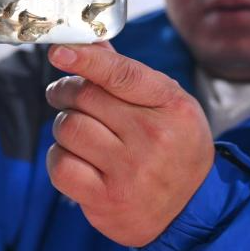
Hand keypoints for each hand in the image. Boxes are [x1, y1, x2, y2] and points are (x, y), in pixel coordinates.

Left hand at [45, 43, 214, 247]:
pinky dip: (59, 156)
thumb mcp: (167, 102)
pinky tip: (75, 157)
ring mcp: (129, 171)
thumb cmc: (176, 144)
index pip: (122, 74)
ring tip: (78, 130)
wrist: (190, 206)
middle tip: (64, 93)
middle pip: (86, 97)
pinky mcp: (106, 200)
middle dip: (66, 90)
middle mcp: (152, 137)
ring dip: (64, 124)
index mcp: (171, 105)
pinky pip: (60, 165)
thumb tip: (91, 43)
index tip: (60, 51)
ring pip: (69, 128)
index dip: (87, 59)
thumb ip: (128, 73)